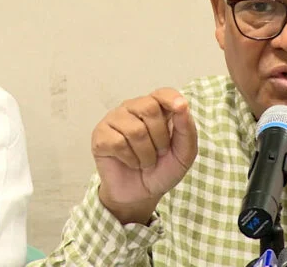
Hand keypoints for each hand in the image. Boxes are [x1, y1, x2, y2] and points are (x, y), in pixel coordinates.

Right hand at [91, 88, 197, 223]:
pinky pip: (117, 142)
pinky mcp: (100, 136)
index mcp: (156, 108)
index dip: (171, 98)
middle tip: (160, 153)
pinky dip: (130, 159)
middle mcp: (134, 108)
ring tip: (145, 161)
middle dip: (160, 138)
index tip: (180, 107)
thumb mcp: (184, 153)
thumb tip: (182, 106)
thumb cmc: (163, 168)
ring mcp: (115, 120)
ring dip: (146, 154)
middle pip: (149, 109)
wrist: (143, 194)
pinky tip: (131, 162)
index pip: (162, 93)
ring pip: (135, 130)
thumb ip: (186, 129)